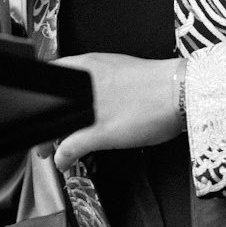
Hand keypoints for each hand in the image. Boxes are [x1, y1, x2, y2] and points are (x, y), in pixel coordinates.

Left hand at [51, 53, 184, 172]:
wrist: (179, 92)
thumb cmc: (158, 82)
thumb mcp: (119, 68)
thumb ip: (99, 77)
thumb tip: (90, 91)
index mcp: (89, 64)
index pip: (52, 77)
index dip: (46, 97)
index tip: (49, 107)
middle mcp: (85, 85)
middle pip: (51, 106)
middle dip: (47, 121)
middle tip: (47, 132)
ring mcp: (90, 109)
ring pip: (56, 127)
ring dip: (50, 141)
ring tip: (50, 149)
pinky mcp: (99, 132)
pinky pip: (70, 147)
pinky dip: (62, 158)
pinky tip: (63, 162)